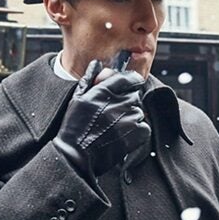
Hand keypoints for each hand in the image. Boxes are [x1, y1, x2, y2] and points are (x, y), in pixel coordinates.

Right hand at [53, 60, 150, 178]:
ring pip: (139, 111)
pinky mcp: (137, 134)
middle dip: (126, 101)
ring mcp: (129, 118)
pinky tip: (121, 135)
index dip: (130, 81)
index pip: (129, 77)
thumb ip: (90, 79)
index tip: (128, 86)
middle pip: (135, 95)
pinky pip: (144, 126)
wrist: (77, 155)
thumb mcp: (77, 98)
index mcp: (104, 91)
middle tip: (113, 114)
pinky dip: (136, 130)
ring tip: (114, 127)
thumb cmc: (74, 127)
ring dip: (130, 117)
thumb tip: (97, 64)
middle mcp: (119, 102)